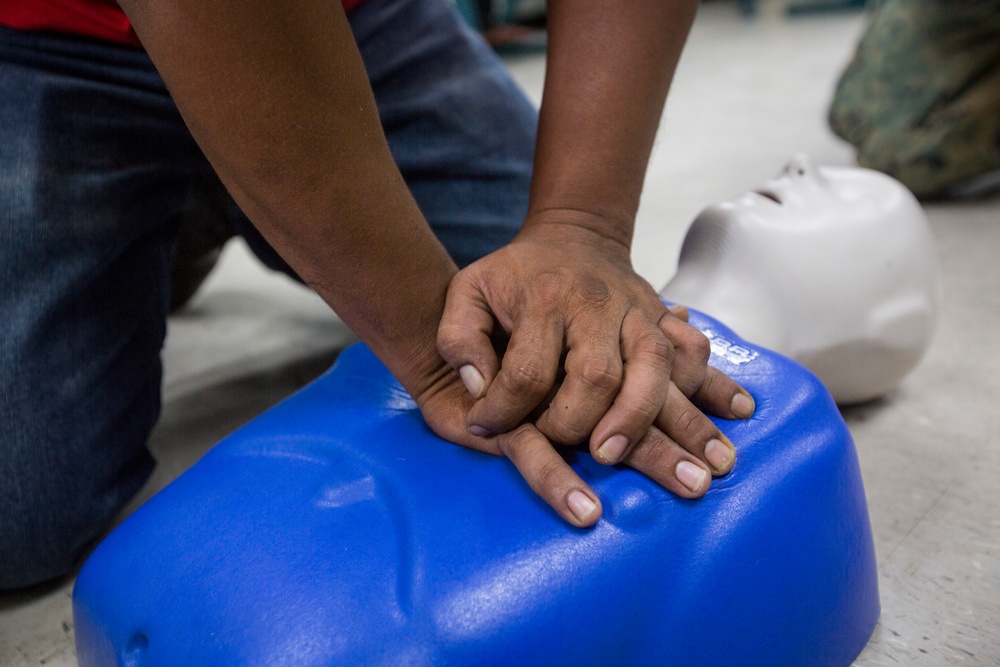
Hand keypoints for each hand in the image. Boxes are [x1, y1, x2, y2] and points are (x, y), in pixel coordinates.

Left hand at [433, 214, 754, 524]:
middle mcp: (596, 307)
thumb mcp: (467, 294)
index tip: (487, 430)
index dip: (506, 409)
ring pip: (659, 366)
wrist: (572, 237)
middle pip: (600, 375)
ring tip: (695, 468)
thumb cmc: (513, 278)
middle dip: (591, 425)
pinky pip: (695, 348)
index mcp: (544, 301)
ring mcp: (638, 312)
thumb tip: (477, 388)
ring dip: (672, 420)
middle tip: (589, 459)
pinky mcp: (664, 318)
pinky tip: (736, 410)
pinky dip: (715, 380)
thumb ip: (459, 338)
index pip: (528, 370)